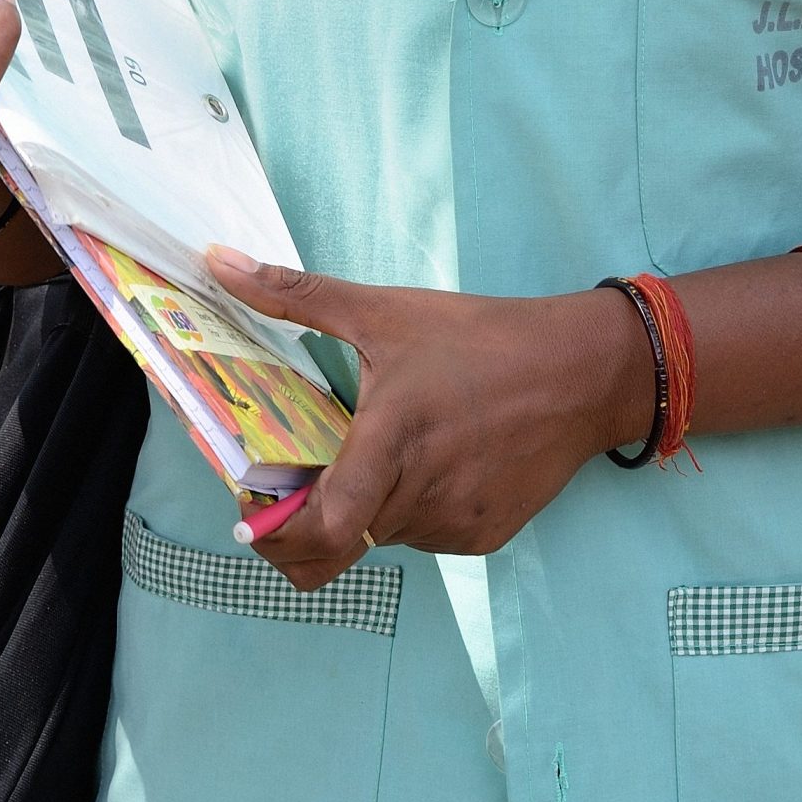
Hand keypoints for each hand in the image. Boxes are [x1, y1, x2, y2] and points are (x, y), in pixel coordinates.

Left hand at [206, 250, 654, 591]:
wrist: (584, 372)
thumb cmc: (481, 337)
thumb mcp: (386, 310)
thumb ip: (295, 294)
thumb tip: (218, 261)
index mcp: (393, 441)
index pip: (326, 528)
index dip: (280, 538)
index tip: (254, 514)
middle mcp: (422, 496)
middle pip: (343, 540)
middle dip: (310, 521)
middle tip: (301, 483)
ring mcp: (456, 524)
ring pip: (383, 535)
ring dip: (368, 506)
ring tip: (387, 447)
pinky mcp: (486, 538)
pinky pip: (427, 536)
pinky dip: (413, 507)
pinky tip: (435, 458)